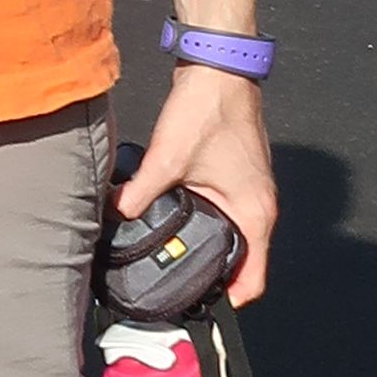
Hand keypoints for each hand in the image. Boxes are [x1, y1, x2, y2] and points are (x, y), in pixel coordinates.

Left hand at [123, 64, 274, 299]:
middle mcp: (260, 206)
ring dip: (210, 250)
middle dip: (214, 278)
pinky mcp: (236, 178)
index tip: (199, 308)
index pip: (255, 277)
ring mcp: (251, 191)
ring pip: (233, 237)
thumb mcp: (168, 158)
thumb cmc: (208, 110)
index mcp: (256, 212)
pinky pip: (226, 215)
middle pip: (243, 261)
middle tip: (176, 288)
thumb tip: (116, 213)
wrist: (219, 68)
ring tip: (173, 263)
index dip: (231, 299)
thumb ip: (141, 192)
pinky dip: (208, 226)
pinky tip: (177, 226)